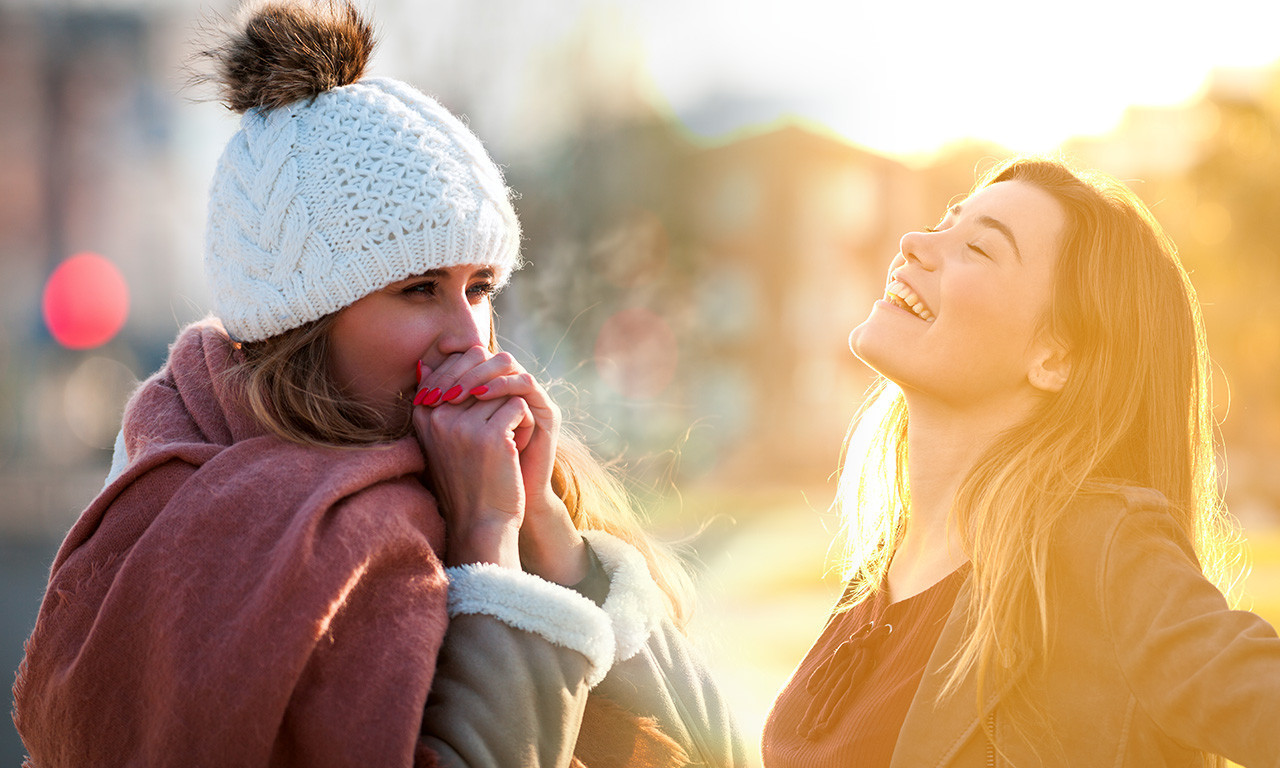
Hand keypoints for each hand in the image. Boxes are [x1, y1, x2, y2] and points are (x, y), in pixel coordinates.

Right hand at [416, 348, 587, 584]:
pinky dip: (525, 425)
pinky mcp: (489, 435)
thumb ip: (438, 400)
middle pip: (483, 374)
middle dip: (499, 398)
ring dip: (513, 414)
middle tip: (497, 432)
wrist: (481, 521)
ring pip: (504, 391)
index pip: (459, 364)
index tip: (483, 419)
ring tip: (504, 445)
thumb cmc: (467, 477)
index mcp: (424, 413)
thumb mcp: (442, 437)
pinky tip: (514, 450)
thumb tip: (429, 362)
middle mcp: (438, 415)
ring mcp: (462, 424)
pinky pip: (519, 406)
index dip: (484, 384)